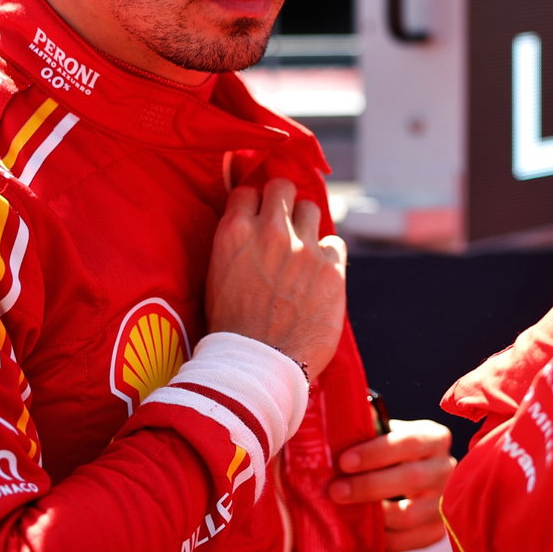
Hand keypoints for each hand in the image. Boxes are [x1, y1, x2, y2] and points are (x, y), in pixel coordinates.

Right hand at [205, 178, 347, 379]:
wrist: (258, 365)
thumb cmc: (232, 329)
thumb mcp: (217, 277)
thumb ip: (236, 245)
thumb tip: (248, 228)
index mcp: (234, 233)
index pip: (247, 190)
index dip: (254, 202)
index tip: (257, 214)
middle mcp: (270, 231)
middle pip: (283, 186)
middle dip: (283, 200)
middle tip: (283, 220)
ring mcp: (303, 248)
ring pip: (311, 208)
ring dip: (306, 224)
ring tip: (301, 248)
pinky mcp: (331, 268)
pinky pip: (335, 242)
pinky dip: (328, 254)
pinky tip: (319, 273)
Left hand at [329, 418, 454, 551]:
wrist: (412, 480)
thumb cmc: (390, 454)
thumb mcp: (386, 436)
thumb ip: (368, 433)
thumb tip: (339, 431)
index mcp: (434, 438)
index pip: (410, 442)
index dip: (376, 452)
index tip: (344, 461)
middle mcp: (445, 469)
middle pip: (411, 479)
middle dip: (369, 486)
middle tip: (336, 490)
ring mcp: (446, 502)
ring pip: (410, 515)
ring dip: (374, 516)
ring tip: (346, 514)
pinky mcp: (438, 531)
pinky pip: (410, 540)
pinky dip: (383, 539)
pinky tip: (363, 531)